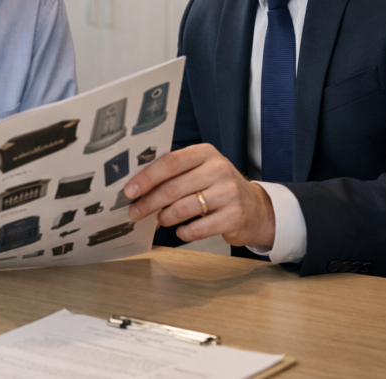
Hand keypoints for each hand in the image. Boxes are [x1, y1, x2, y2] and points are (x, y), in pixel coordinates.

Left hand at [124, 144, 275, 246]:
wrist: (256, 208)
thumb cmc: (219, 188)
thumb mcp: (202, 170)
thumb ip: (176, 173)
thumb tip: (138, 185)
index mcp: (206, 153)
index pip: (170, 162)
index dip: (146, 177)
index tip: (129, 190)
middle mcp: (218, 169)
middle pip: (173, 187)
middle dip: (148, 202)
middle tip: (134, 212)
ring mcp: (228, 193)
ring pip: (183, 208)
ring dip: (165, 217)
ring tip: (160, 220)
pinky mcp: (234, 216)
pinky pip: (198, 228)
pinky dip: (184, 232)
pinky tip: (181, 230)